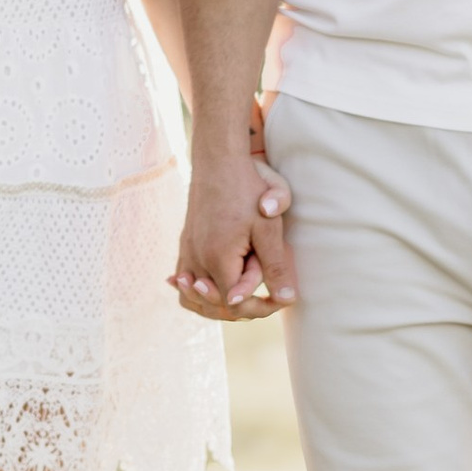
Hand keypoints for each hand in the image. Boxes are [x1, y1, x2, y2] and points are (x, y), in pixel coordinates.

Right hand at [172, 130, 294, 319]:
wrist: (218, 160)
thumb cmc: (247, 190)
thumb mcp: (269, 228)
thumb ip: (276, 266)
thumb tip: (287, 300)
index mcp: (218, 259)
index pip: (236, 305)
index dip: (261, 309)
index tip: (280, 300)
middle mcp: (196, 260)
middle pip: (213, 306)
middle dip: (242, 310)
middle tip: (267, 300)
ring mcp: (186, 252)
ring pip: (191, 298)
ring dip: (214, 306)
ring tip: (240, 301)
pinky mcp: (184, 244)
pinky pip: (183, 281)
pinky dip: (195, 292)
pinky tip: (206, 291)